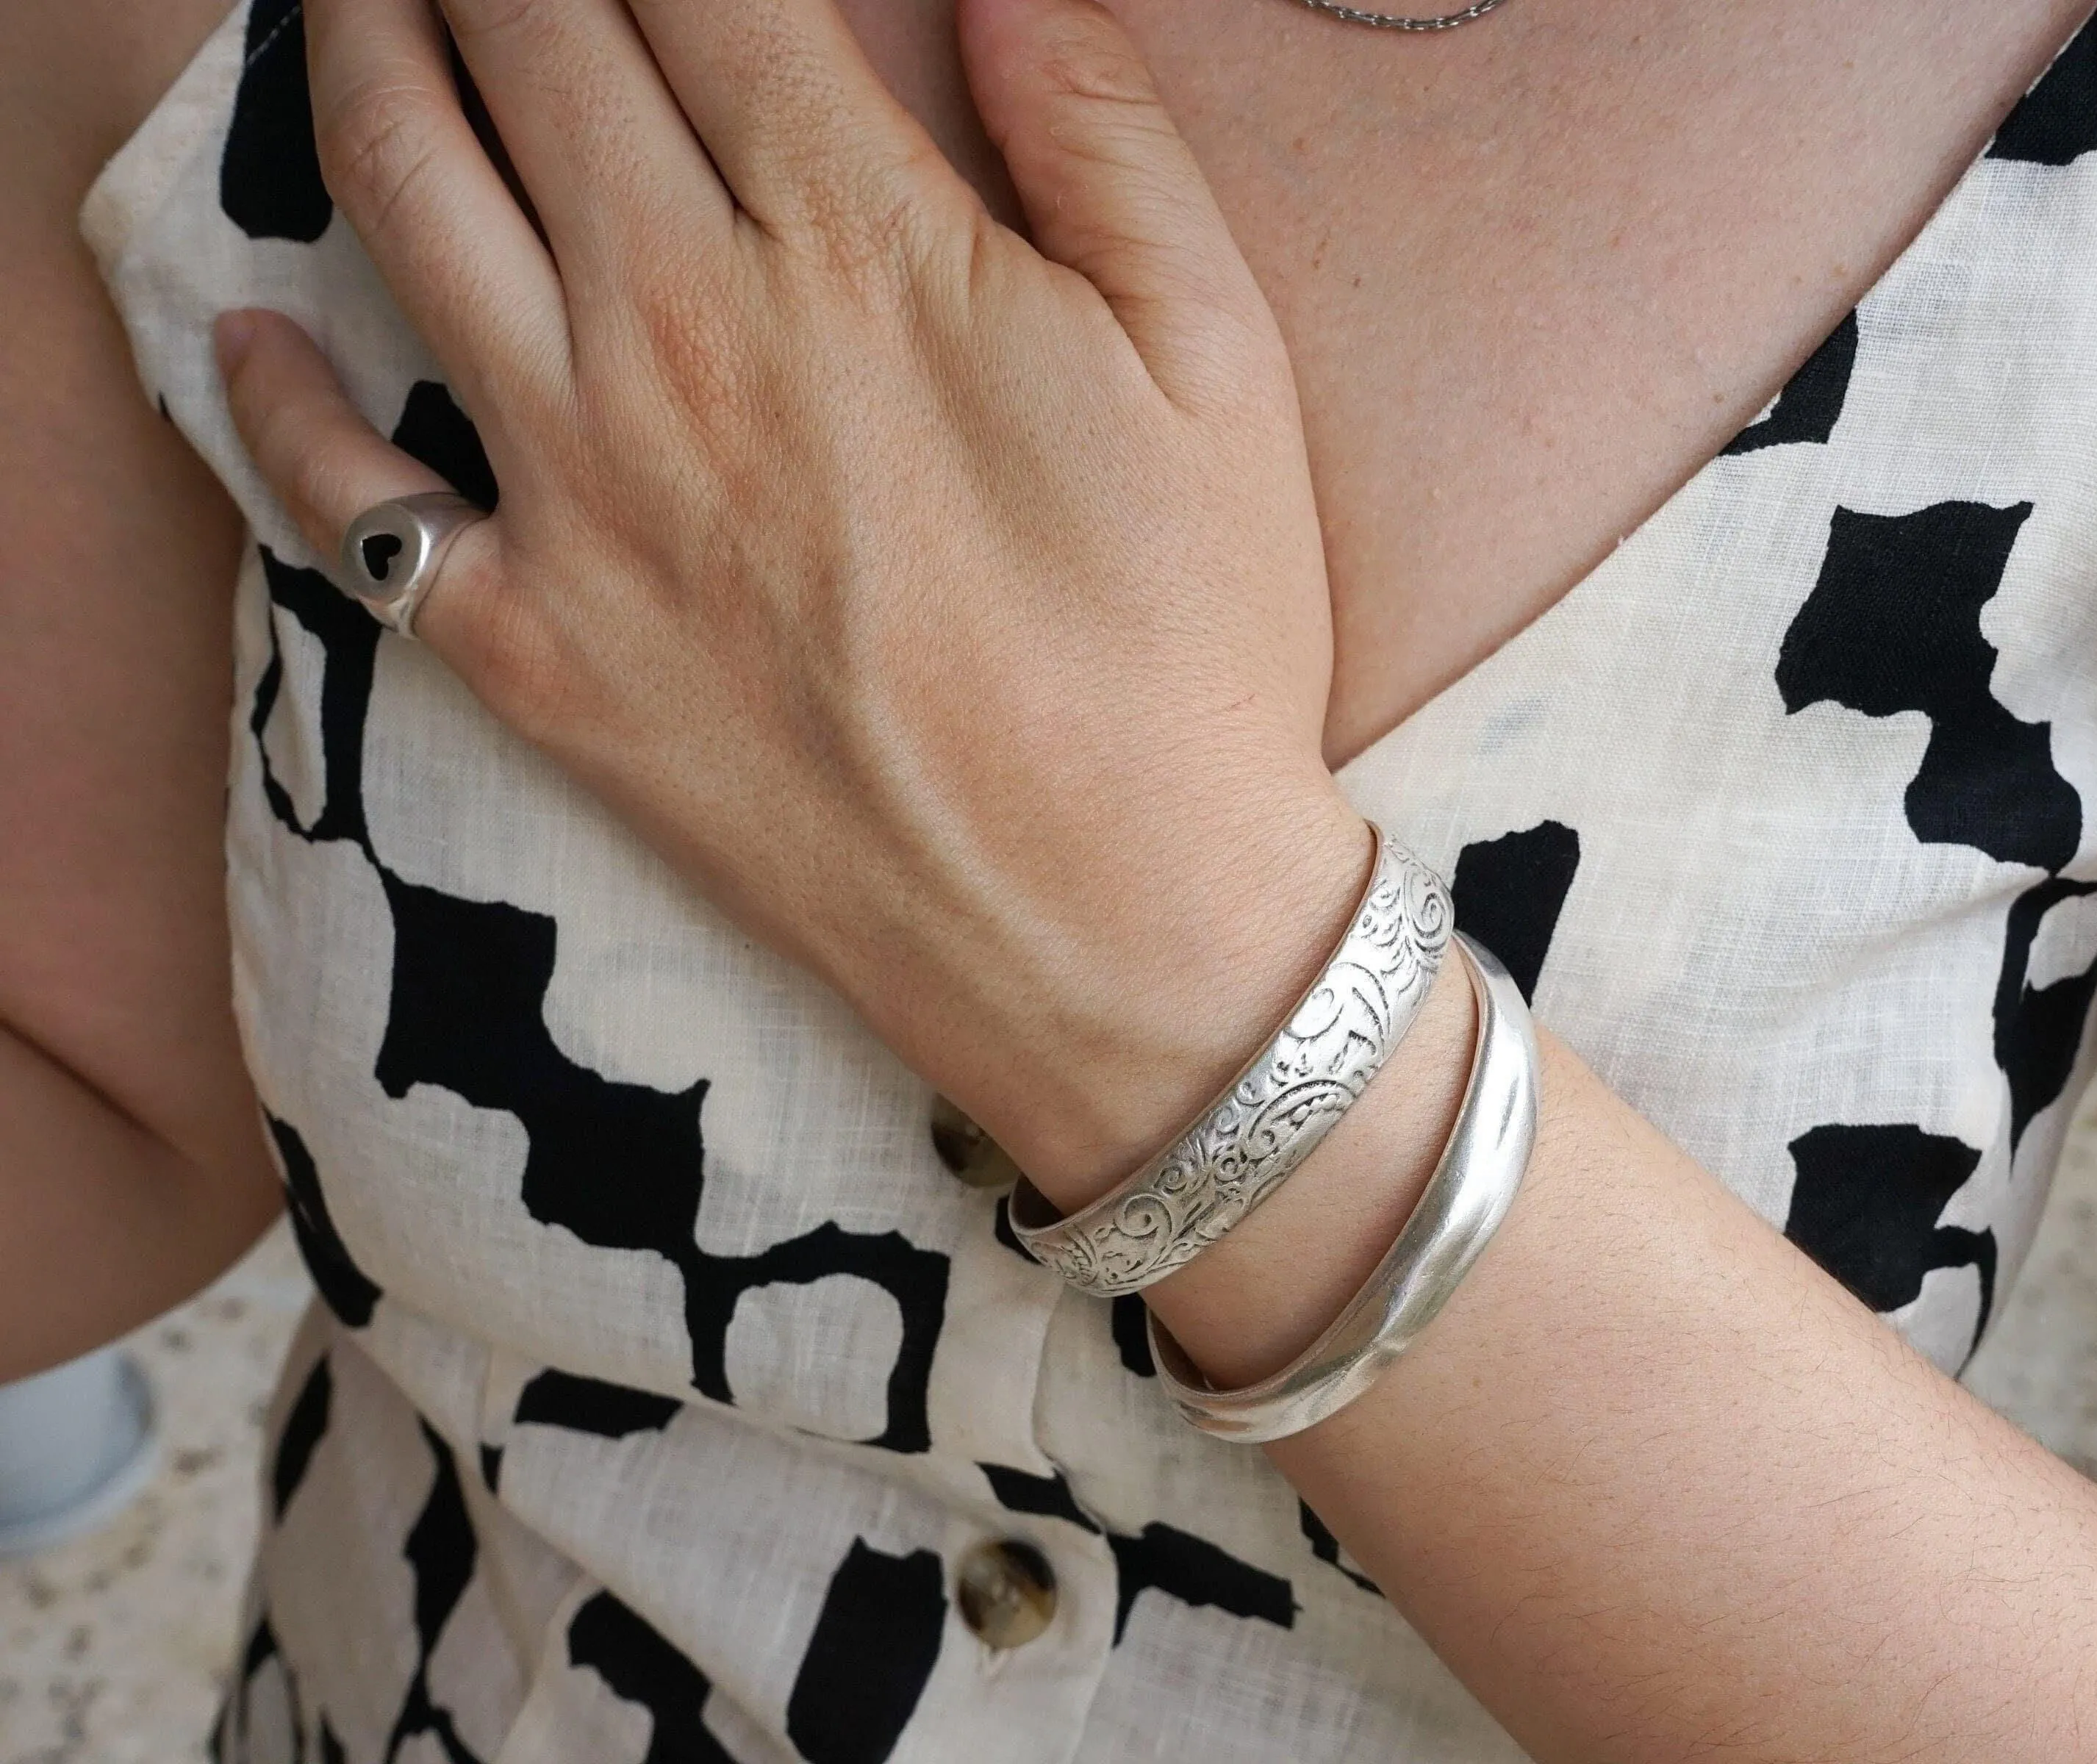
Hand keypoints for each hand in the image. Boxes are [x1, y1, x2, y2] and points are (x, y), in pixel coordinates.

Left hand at [215, 0, 1371, 1195]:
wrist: (1111, 930)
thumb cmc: (1190, 648)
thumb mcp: (1221, 361)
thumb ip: (1105, 133)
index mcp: (857, 240)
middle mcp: (682, 329)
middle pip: (524, 39)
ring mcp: (581, 490)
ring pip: (404, 194)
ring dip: (362, 53)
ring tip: (362, 3)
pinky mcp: (528, 648)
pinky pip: (342, 496)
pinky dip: (273, 396)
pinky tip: (256, 328)